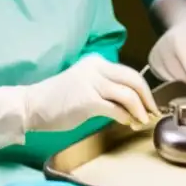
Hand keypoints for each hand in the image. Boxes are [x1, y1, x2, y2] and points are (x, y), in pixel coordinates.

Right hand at [25, 55, 158, 130]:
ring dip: (140, 110)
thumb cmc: (58, 100)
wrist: (32, 105)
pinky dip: (126, 117)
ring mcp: (91, 83)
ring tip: (142, 121)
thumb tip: (131, 102)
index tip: (150, 104)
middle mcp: (96, 68)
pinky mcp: (88, 100)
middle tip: (153, 113)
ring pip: (128, 94)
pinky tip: (127, 123)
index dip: (144, 90)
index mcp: (96, 62)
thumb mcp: (84, 85)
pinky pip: (116, 108)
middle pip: (134, 80)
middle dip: (148, 98)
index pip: (129, 73)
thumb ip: (105, 88)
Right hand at [148, 0, 185, 84]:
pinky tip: (180, 65)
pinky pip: (166, 79)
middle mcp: (162, 50)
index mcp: (179, 42)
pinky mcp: (152, 62)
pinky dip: (175, 78)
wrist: (183, 22)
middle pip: (181, 78)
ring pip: (173, 81)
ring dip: (184, 79)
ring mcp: (155, 56)